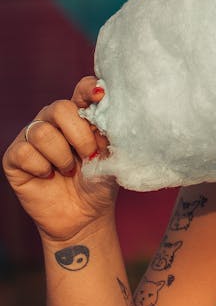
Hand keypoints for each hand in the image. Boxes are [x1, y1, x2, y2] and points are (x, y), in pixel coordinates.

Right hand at [2, 77, 116, 242]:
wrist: (84, 217)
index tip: (100, 96)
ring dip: (61, 156)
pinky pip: (25, 152)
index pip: (82, 89)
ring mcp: (32, 137)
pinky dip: (42, 167)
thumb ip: (108, 133)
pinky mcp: (15, 157)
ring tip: (69, 170)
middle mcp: (53, 120)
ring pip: (41, 132)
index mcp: (79, 114)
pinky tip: (48, 176)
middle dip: (79, 135)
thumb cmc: (99, 183)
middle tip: (88, 155)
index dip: (89, 89)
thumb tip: (107, 111)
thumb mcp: (111, 157)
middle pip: (59, 108)